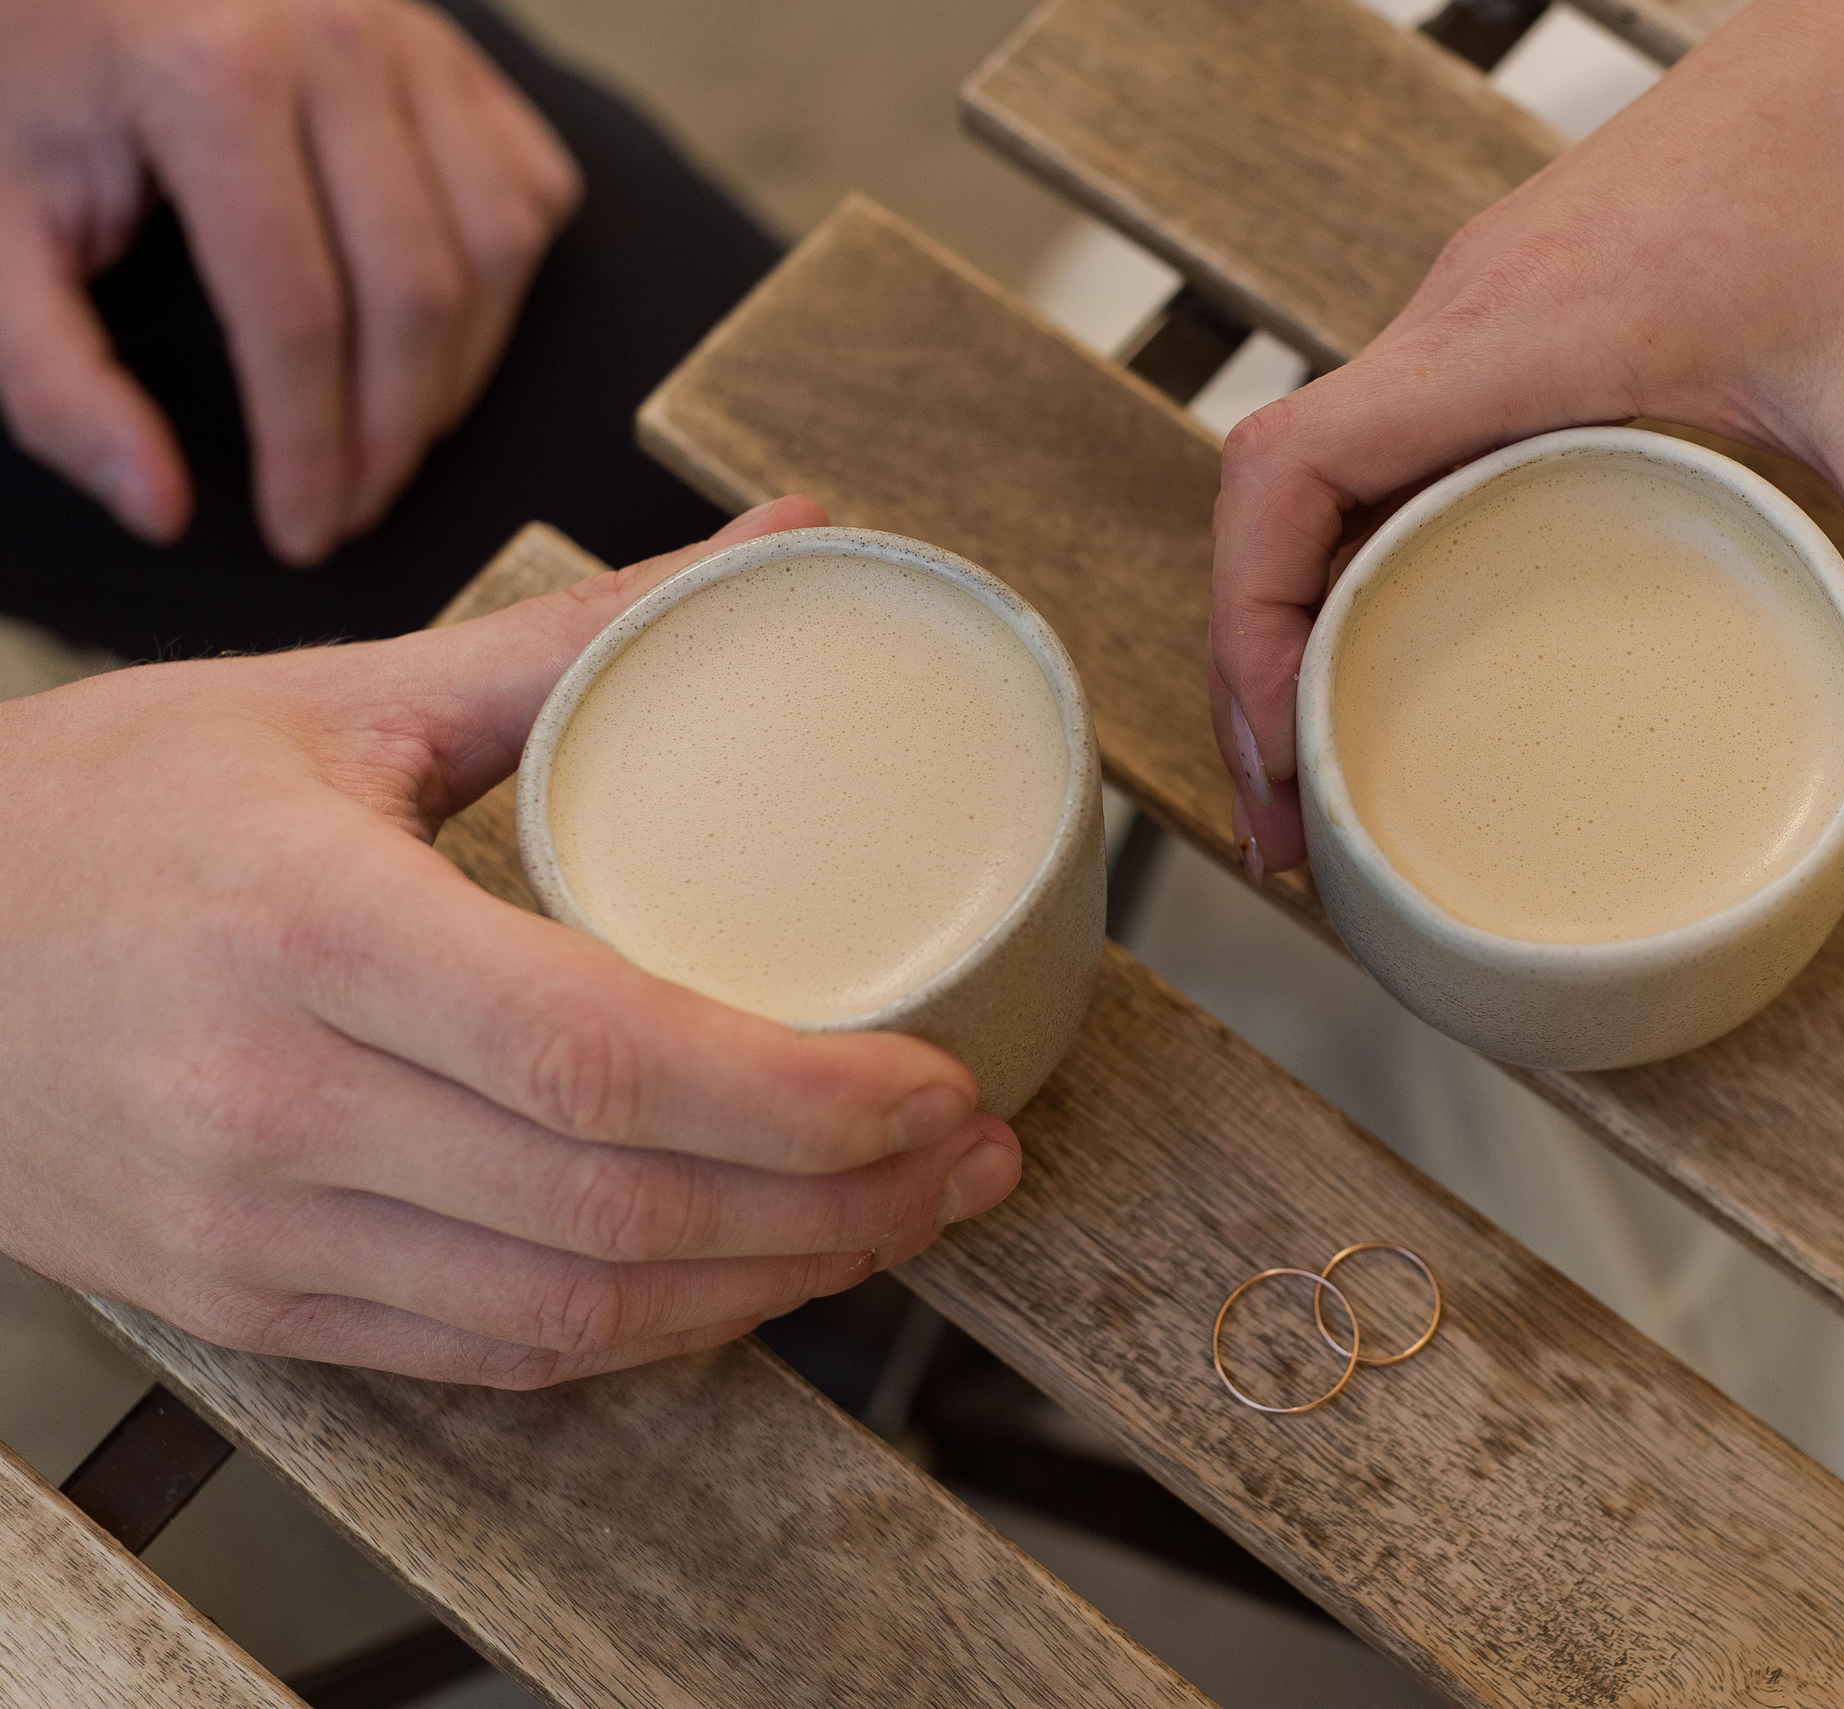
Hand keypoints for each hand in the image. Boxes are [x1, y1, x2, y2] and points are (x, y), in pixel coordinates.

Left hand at [0, 0, 581, 563]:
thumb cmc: (32, 83)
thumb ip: (52, 376)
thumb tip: (157, 505)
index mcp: (209, 80)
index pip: (298, 314)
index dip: (308, 449)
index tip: (301, 532)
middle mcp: (334, 43)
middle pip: (416, 293)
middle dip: (392, 433)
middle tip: (350, 506)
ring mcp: (412, 39)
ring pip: (497, 249)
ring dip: (458, 370)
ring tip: (393, 431)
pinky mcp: (457, 53)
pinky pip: (531, 189)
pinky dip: (504, 281)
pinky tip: (439, 329)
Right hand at [0, 496, 1023, 1386]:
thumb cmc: (103, 810)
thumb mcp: (333, 699)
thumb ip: (578, 639)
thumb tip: (785, 541)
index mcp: (306, 926)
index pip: (600, 1054)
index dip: (800, 1097)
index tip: (939, 1082)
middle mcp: (275, 1102)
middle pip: (617, 1203)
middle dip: (839, 1205)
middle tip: (971, 1156)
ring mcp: (256, 1229)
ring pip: (574, 1308)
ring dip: (772, 1283)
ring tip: (904, 1219)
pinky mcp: (254, 1302)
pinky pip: (493, 1354)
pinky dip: (648, 1328)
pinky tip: (751, 1272)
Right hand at [1212, 0, 1843, 872]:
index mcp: (1510, 336)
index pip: (1285, 474)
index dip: (1245, 629)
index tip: (1281, 760)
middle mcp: (1460, 318)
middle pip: (1272, 501)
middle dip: (1256, 672)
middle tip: (1297, 827)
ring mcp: (1477, 313)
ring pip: (1322, 475)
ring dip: (1303, 614)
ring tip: (1333, 761)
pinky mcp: (1516, 314)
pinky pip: (1392, 445)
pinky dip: (1369, 553)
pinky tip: (1421, 638)